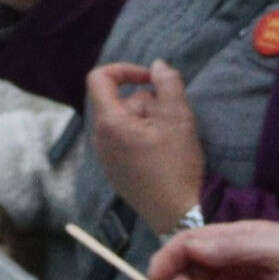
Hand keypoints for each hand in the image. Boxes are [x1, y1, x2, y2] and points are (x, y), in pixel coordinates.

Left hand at [85, 60, 202, 232]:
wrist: (176, 214)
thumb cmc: (176, 165)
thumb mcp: (179, 117)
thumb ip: (168, 83)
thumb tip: (157, 65)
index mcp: (109, 123)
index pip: (99, 78)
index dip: (125, 69)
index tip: (151, 79)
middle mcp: (99, 139)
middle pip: (119, 102)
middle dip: (147, 101)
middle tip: (172, 119)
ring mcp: (105, 157)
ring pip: (125, 121)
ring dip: (148, 120)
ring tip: (170, 139)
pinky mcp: (115, 170)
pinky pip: (125, 140)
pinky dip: (143, 137)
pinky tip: (163, 153)